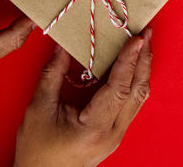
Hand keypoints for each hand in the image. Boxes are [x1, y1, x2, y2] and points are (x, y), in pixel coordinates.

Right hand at [14, 28, 152, 166]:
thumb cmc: (37, 150)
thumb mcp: (39, 109)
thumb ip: (53, 74)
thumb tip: (61, 45)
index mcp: (95, 129)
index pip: (119, 88)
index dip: (128, 61)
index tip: (135, 38)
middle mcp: (112, 134)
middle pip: (137, 92)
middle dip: (143, 59)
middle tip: (146, 33)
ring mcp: (117, 135)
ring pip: (138, 98)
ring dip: (142, 69)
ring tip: (143, 44)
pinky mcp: (115, 134)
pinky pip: (131, 104)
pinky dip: (134, 81)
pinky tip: (133, 66)